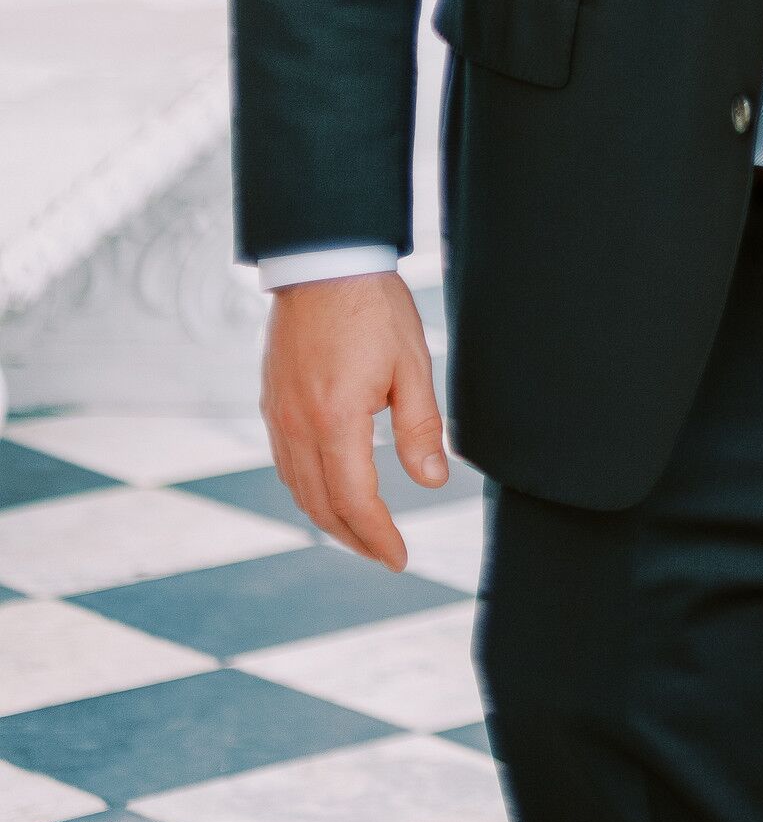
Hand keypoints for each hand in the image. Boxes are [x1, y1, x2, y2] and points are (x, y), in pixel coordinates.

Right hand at [262, 272, 448, 569]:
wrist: (322, 262)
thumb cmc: (373, 307)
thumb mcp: (412, 364)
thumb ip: (421, 426)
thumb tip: (432, 481)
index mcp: (335, 419)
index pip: (354, 500)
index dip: (378, 536)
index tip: (399, 558)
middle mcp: (297, 425)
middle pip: (321, 505)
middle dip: (354, 538)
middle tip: (384, 555)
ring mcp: (278, 416)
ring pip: (298, 489)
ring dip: (329, 519)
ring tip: (362, 533)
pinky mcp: (271, 403)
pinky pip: (286, 464)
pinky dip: (308, 490)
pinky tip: (330, 491)